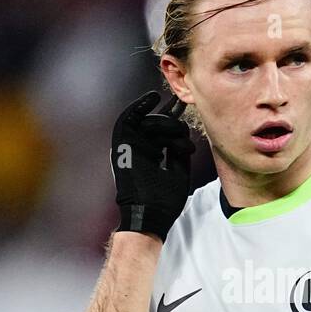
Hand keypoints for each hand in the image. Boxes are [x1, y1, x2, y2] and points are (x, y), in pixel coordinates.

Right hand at [109, 90, 194, 240]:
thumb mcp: (180, 172)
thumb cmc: (165, 200)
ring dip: (164, 123)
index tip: (188, 114)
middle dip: (175, 126)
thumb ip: (179, 151)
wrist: (150, 213)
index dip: (176, 123)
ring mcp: (132, 147)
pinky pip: (128, 119)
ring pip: (149, 122)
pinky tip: (153, 97)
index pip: (165, 133)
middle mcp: (141, 149)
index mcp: (153, 156)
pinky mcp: (123, 144)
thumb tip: (182, 134)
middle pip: (159, 126)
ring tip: (176, 130)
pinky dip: (139, 106)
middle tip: (184, 135)